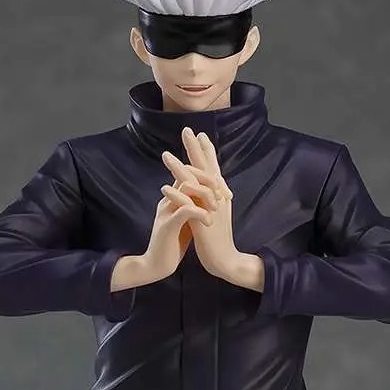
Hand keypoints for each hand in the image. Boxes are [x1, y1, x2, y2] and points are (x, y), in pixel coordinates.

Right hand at [138, 177, 213, 282]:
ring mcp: (166, 211)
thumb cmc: (173, 244)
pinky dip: (201, 213)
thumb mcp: (187, 221)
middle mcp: (167, 200)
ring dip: (206, 195)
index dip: (208, 177)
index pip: (188, 174)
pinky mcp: (167, 225)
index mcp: (172, 199)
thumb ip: (194, 208)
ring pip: (185, 187)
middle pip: (186, 174)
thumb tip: (211, 200)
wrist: (156, 265)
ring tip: (216, 208)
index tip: (223, 190)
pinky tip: (209, 222)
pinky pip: (185, 210)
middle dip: (208, 180)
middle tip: (222, 195)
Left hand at [161, 128, 242, 281]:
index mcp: (218, 195)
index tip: (199, 135)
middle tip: (187, 130)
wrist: (224, 259)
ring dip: (179, 167)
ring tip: (164, 154)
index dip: (206, 151)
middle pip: (206, 167)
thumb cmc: (216, 238)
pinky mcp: (203, 221)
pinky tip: (164, 186)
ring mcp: (211, 208)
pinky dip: (176, 194)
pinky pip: (188, 204)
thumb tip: (204, 187)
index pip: (212, 167)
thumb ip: (209, 199)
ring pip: (195, 183)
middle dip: (196, 149)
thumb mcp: (213, 214)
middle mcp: (217, 197)